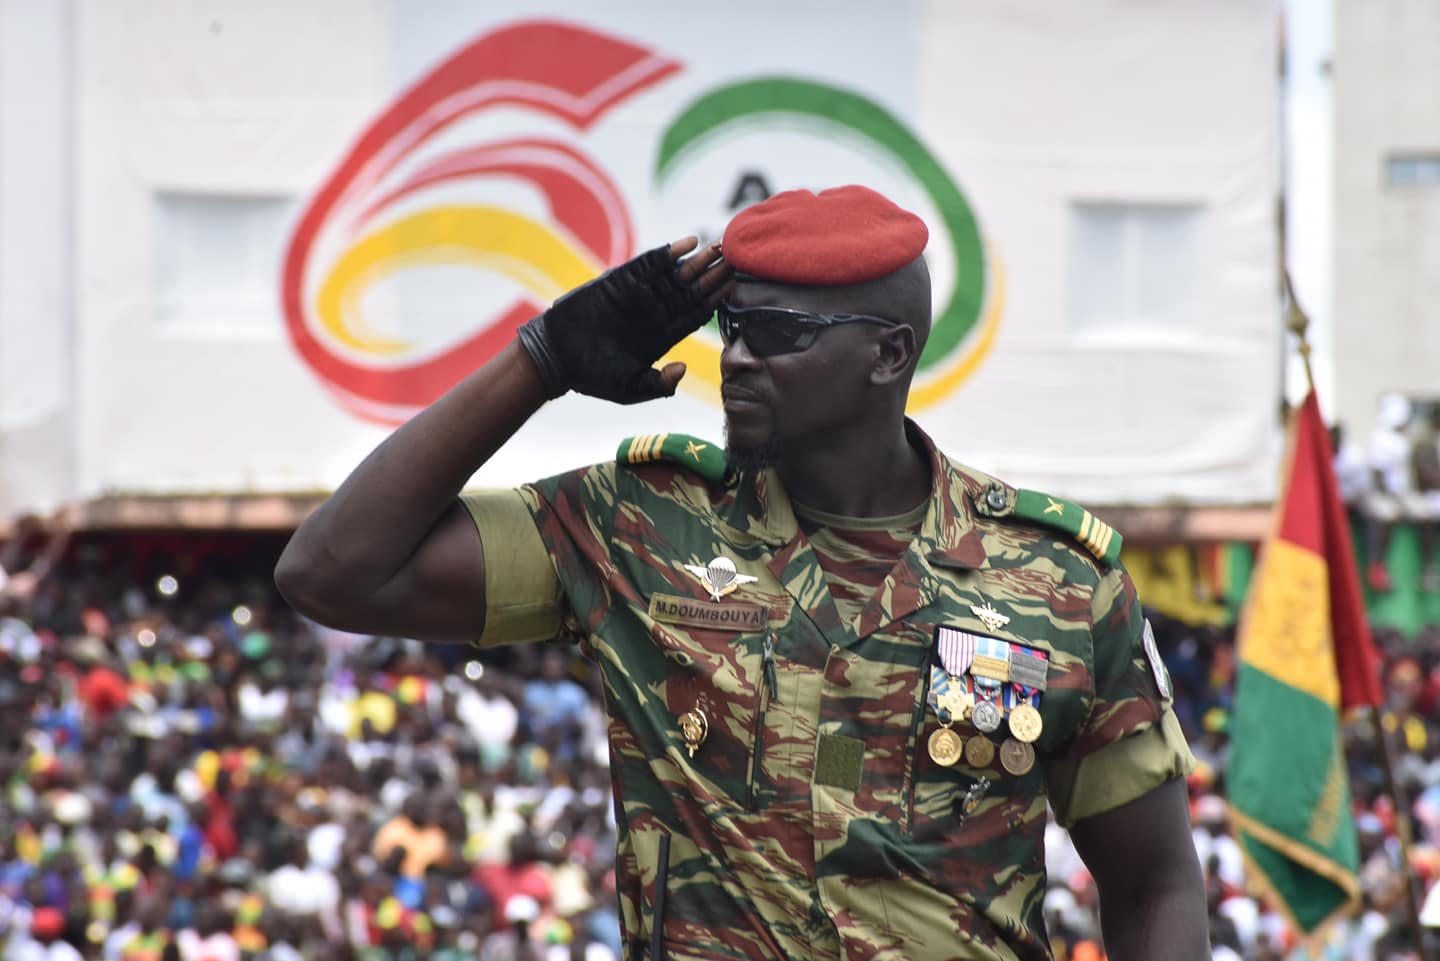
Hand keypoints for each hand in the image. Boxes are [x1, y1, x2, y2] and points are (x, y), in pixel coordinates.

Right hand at [516, 238, 730, 403]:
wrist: (555, 358)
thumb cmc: (592, 377)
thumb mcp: (629, 388)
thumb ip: (658, 384)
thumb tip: (683, 370)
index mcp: (661, 337)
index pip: (695, 315)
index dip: (715, 300)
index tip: (735, 286)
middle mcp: (654, 313)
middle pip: (691, 291)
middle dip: (713, 275)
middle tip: (736, 259)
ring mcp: (637, 296)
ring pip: (675, 275)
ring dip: (697, 261)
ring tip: (719, 246)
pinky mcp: (619, 282)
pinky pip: (647, 265)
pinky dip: (667, 254)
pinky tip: (687, 244)